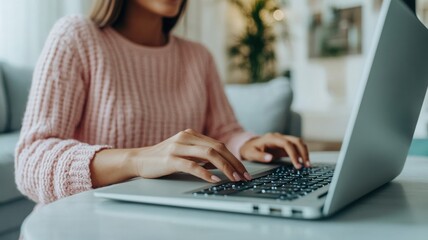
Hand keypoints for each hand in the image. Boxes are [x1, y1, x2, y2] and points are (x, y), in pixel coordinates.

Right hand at [130, 129, 251, 182]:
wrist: (138, 160)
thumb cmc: (162, 158)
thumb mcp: (183, 152)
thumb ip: (199, 154)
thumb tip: (220, 163)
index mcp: (191, 134)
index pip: (218, 144)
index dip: (234, 157)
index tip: (243, 170)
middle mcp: (186, 137)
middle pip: (217, 148)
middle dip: (234, 162)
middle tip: (244, 176)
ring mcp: (178, 147)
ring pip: (208, 154)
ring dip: (225, 167)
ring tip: (233, 178)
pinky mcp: (170, 159)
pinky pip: (192, 165)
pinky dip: (205, 173)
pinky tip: (214, 180)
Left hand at [239, 133, 309, 168]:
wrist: (248, 145)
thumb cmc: (249, 149)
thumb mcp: (251, 154)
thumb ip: (260, 156)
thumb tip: (269, 158)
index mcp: (271, 138)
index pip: (287, 144)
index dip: (293, 154)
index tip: (297, 164)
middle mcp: (279, 137)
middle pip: (296, 141)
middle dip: (303, 152)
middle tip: (306, 165)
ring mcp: (283, 140)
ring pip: (299, 143)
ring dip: (305, 152)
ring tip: (307, 165)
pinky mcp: (285, 145)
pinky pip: (297, 147)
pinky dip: (302, 153)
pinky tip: (304, 162)